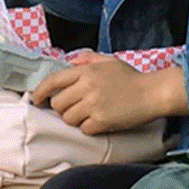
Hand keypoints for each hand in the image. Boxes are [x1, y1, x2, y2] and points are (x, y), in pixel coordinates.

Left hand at [31, 52, 177, 133]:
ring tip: (91, 113)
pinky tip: (101, 121)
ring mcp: (93, 104)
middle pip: (58, 103)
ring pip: (68, 118)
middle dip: (63, 108)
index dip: (41, 91)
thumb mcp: (109, 61)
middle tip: (77, 107)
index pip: (54, 80)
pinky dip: (90, 128)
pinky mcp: (101, 121)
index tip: (36, 98)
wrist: (152, 93)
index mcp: (86, 70)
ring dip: (77, 119)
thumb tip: (71, 62)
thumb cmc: (131, 78)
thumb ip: (88, 59)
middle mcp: (86, 86)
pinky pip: (83, 129)